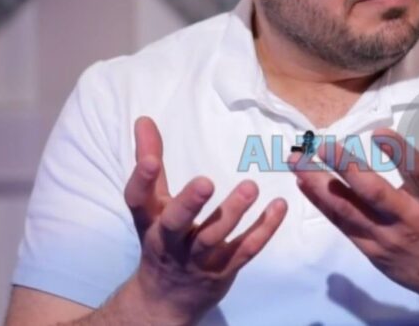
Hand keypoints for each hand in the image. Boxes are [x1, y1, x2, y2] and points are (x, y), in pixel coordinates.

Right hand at [122, 116, 287, 324]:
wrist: (166, 300)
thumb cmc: (162, 238)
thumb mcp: (152, 205)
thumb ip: (149, 161)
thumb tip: (144, 119)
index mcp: (150, 221)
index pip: (138, 201)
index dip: (141, 180)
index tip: (151, 160)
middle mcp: (170, 242)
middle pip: (175, 224)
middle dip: (189, 204)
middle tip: (206, 181)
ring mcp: (198, 259)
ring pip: (213, 238)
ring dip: (232, 213)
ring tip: (251, 187)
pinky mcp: (224, 268)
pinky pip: (245, 249)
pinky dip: (263, 229)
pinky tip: (279, 206)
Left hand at [289, 98, 418, 321]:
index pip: (418, 174)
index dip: (399, 154)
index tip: (378, 133)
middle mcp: (408, 220)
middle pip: (374, 194)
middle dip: (346, 168)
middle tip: (323, 146)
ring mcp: (385, 237)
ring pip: (348, 210)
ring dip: (319, 185)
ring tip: (298, 160)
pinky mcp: (369, 249)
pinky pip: (341, 224)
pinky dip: (322, 203)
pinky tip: (304, 184)